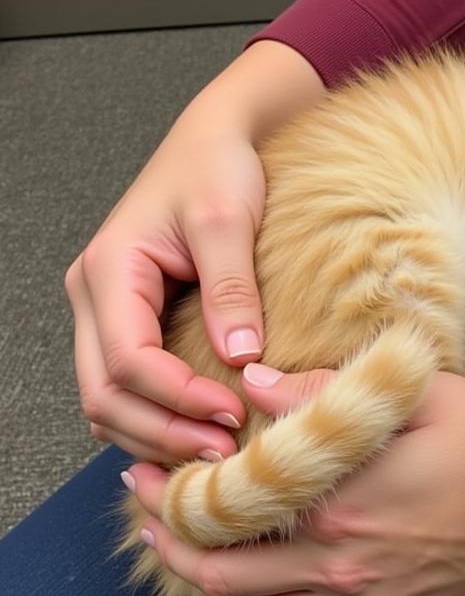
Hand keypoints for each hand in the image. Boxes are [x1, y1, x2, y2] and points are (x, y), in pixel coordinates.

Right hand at [66, 41, 324, 462]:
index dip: (178, 398)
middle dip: (162, 431)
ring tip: (215, 452)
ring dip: (155, 434)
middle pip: (104, 395)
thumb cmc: (216, 169)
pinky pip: (125, 386)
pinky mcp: (128, 321)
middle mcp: (94, 297)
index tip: (233, 414)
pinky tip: (195, 430)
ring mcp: (106, 312)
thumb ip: (231, 289)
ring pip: (106, 401)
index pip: (128, 360)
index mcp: (109, 270)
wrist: (213, 142)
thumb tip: (240, 360)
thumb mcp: (228, 220)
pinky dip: (153, 417)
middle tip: (224, 453)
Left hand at [128, 372, 464, 595]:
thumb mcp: (414, 400)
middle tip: (144, 522)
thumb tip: (249, 384)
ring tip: (189, 557)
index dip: (169, 498)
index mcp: (335, 504)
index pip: (223, 514)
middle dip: (169, 549)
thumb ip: (322, 392)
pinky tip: (265, 584)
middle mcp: (338, 564)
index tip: (142, 476)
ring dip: (213, 586)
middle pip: (223, 575)